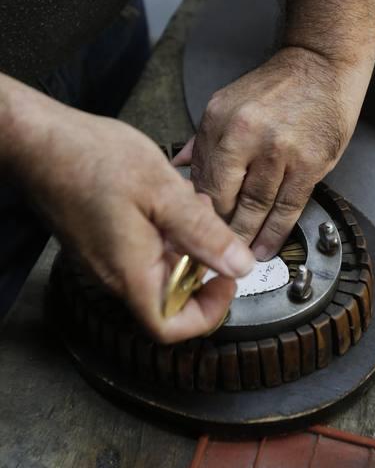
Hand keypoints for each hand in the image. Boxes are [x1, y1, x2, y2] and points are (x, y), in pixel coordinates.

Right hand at [11, 95, 253, 342]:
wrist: (40, 139)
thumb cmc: (92, 160)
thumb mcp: (164, 192)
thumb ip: (204, 234)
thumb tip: (240, 267)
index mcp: (131, 274)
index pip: (171, 328)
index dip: (207, 313)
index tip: (225, 279)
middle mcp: (114, 276)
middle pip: (169, 297)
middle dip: (200, 263)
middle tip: (212, 224)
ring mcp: (103, 259)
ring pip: (157, 268)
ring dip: (183, 241)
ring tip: (189, 201)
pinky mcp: (98, 240)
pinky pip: (140, 250)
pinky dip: (163, 230)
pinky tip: (167, 196)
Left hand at [174, 46, 370, 258]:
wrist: (322, 65)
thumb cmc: (278, 85)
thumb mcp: (229, 102)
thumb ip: (205, 139)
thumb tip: (180, 168)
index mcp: (220, 121)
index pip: (203, 179)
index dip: (200, 211)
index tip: (197, 231)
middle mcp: (246, 135)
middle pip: (226, 198)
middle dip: (221, 230)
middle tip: (216, 252)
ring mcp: (280, 150)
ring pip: (256, 207)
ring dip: (247, 237)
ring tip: (239, 256)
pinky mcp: (310, 163)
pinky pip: (288, 207)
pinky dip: (276, 232)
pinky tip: (266, 246)